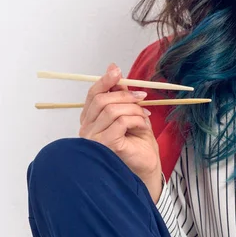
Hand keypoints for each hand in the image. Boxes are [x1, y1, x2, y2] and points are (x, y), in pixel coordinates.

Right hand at [79, 62, 162, 201]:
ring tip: (145, 115)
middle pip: (101, 100)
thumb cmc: (138, 143)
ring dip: (133, 108)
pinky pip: (120, 122)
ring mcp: (93, 139)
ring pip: (111, 109)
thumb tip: (114, 69)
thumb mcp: (130, 113)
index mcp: (91, 120)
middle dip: (124, 94)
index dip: (104, 80)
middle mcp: (87, 129)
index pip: (92, 95)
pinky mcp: (105, 145)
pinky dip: (135, 119)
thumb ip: (121, 95)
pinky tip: (143, 125)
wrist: (146, 167)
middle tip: (143, 96)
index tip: (117, 70)